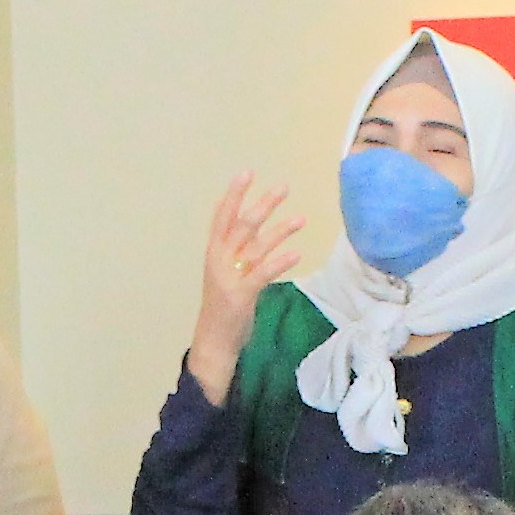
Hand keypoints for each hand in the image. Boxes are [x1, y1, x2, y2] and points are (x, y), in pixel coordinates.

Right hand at [181, 175, 308, 401]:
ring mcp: (229, 277)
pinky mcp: (241, 295)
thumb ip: (240, 250)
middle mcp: (219, 260)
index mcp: (214, 252)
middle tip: (284, 188)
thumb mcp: (226, 272)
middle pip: (242, 226)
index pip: (221, 216)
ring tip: (301, 219)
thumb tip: (258, 225)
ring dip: (280, 231)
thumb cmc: (223, 305)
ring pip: (256, 247)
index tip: (246, 173)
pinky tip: (296, 253)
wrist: (213, 341)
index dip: (233, 194)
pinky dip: (279, 262)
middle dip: (263, 205)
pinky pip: (263, 273)